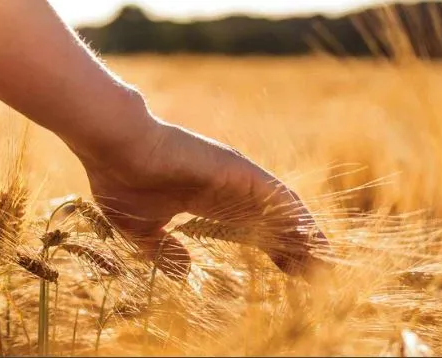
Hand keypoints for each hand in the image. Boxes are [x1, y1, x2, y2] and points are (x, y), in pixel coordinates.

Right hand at [79, 119, 330, 280]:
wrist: (115, 147)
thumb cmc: (121, 181)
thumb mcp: (141, 230)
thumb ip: (164, 251)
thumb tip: (186, 273)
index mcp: (207, 202)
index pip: (251, 230)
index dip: (273, 251)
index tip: (291, 274)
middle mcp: (227, 189)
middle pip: (272, 222)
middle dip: (296, 248)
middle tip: (318, 276)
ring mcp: (234, 178)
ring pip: (281, 210)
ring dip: (303, 236)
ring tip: (325, 263)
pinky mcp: (237, 169)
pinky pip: (276, 196)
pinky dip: (296, 217)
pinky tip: (312, 239)